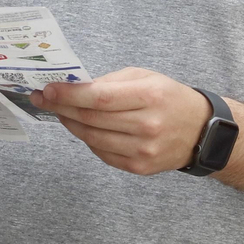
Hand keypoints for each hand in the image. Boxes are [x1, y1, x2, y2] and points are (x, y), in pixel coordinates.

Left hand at [34, 68, 211, 175]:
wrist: (202, 132)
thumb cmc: (169, 97)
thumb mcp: (145, 77)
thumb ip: (110, 82)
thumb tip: (73, 88)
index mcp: (149, 96)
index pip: (99, 97)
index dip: (69, 95)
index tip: (47, 90)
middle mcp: (147, 125)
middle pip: (91, 119)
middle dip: (61, 108)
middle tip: (42, 99)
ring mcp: (143, 150)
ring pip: (92, 138)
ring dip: (70, 124)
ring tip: (59, 113)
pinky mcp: (139, 167)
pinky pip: (102, 153)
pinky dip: (87, 139)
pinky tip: (82, 128)